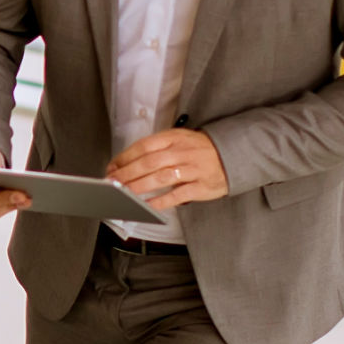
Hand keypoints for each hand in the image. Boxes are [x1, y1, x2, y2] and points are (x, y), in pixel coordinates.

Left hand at [107, 127, 226, 210]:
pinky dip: (161, 201)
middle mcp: (182, 152)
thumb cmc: (198, 150)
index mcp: (174, 138)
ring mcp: (193, 169)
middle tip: (113, 183)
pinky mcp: (201, 186)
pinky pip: (178, 194)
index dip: (125, 158)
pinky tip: (147, 206)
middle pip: (150, 162)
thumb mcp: (178, 140)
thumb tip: (126, 163)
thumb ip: (156, 149)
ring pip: (162, 177)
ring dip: (140, 186)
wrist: (232, 156)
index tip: (112, 168)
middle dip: (128, 174)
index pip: (144, 146)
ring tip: (125, 194)